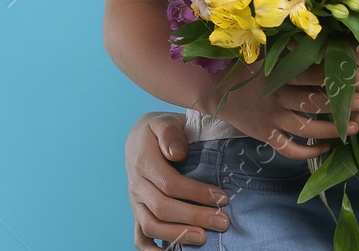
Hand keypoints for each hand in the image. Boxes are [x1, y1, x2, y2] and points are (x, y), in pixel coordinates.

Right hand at [125, 111, 228, 248]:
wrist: (140, 138)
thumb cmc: (161, 130)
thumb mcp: (164, 121)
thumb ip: (170, 133)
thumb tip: (177, 153)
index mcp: (143, 161)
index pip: (170, 184)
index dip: (197, 194)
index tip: (223, 198)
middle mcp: (136, 184)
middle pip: (162, 208)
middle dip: (195, 217)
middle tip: (223, 222)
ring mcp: (135, 202)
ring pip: (151, 226)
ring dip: (178, 235)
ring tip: (204, 239)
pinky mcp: (138, 213)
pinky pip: (140, 238)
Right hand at [207, 61, 358, 159]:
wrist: (215, 93)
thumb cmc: (246, 70)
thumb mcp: (264, 55)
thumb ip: (288, 51)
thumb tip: (320, 38)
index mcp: (278, 74)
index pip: (313, 74)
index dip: (337, 74)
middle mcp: (276, 96)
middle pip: (314, 102)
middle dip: (342, 104)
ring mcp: (271, 118)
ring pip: (307, 128)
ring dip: (332, 130)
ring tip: (353, 128)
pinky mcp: (266, 135)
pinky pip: (289, 148)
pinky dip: (308, 152)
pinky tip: (325, 148)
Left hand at [278, 36, 358, 142]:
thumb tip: (358, 21)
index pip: (348, 48)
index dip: (322, 46)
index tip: (301, 40)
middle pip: (337, 75)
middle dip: (310, 71)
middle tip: (287, 64)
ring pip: (339, 100)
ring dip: (318, 93)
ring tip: (296, 85)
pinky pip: (352, 119)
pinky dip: (338, 111)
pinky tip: (324, 105)